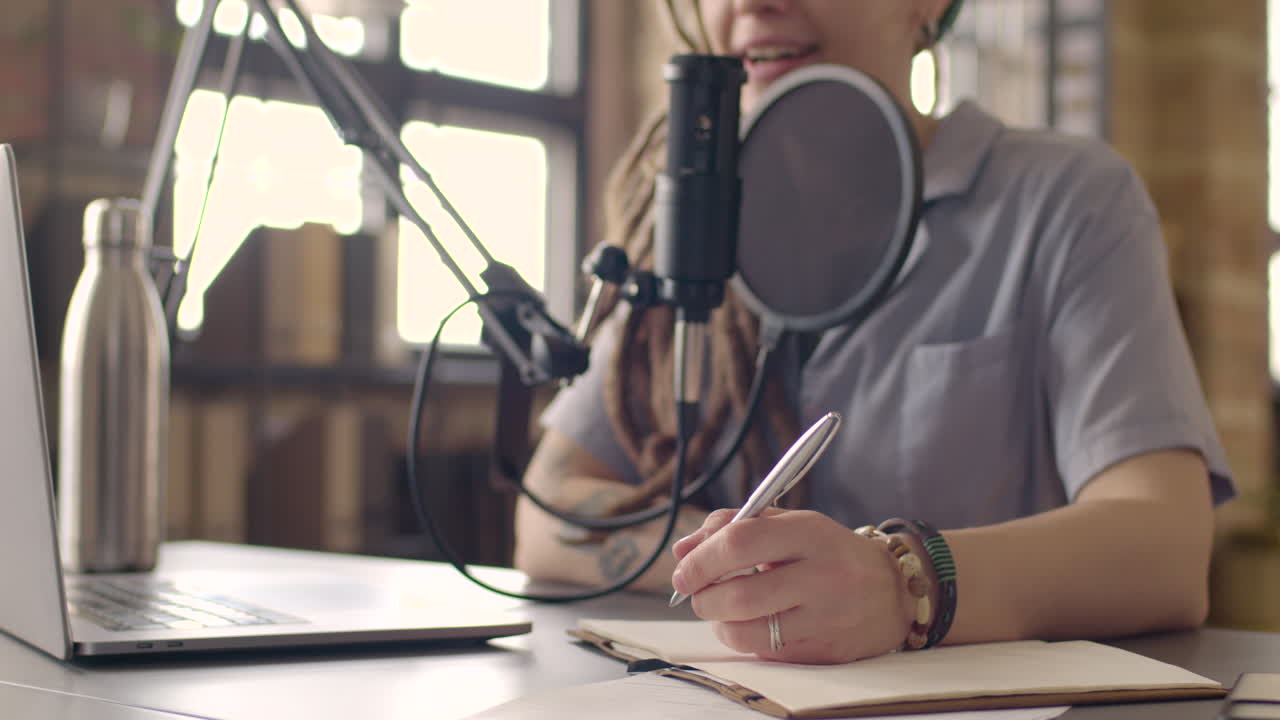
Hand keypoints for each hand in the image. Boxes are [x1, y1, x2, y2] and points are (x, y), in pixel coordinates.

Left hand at [670, 508, 912, 663]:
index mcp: (809, 533)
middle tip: (700, 594)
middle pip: (737, 596)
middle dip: (703, 598)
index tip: (683, 570)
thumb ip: (733, 526)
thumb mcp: (789, 524)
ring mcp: (825, 619)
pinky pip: (764, 653)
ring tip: (725, 610)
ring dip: (720, 624)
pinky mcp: (823, 653)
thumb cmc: (828, 553)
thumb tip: (682, 551)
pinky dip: (746, 640)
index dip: (700, 559)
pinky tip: (756, 625)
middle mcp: (821, 576)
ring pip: (745, 633)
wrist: (894, 593)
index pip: (739, 542)